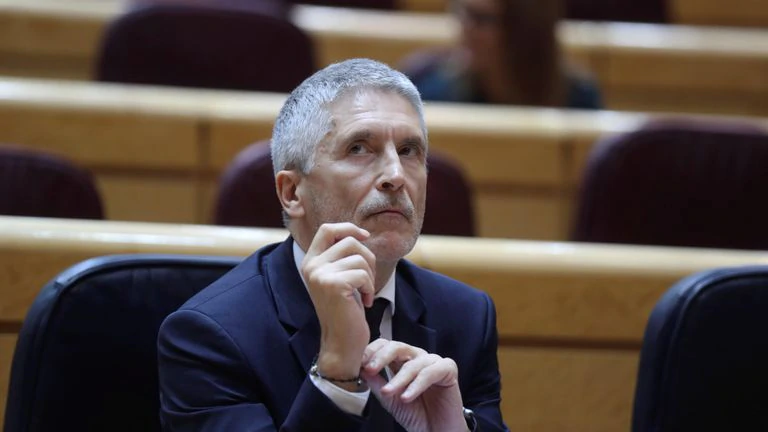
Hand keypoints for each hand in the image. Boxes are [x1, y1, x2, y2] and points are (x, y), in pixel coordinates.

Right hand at [302, 223, 375, 385]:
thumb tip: (359, 232)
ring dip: (370, 276)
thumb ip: (341, 257)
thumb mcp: (340, 278)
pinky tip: (364, 302)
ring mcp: (320, 274)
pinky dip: (370, 288)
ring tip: (364, 293)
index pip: (327, 229)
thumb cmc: (345, 311)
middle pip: (349, 241)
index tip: (365, 236)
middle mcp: (311, 266)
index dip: (348, 227)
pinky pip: (363, 274)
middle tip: (367, 280)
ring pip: (359, 257)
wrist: (341, 343)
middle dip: (368, 258)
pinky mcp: (333, 285)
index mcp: (310, 262)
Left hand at [361, 340, 467, 431]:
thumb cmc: (416, 414)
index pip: (385, 345)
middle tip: (370, 369)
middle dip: (381, 357)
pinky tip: (406, 397)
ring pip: (412, 363)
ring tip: (387, 393)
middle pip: (397, 346)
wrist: (436, 431)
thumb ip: (376, 383)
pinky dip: (416, 385)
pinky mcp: (448, 369)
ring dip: (398, 379)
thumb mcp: (389, 399)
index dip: (372, 351)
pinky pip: (430, 372)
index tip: (359, 363)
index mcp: (403, 360)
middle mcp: (417, 357)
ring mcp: (433, 361)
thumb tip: (360, 369)